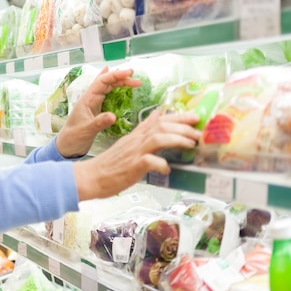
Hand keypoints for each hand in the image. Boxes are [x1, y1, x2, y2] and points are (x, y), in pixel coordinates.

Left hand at [56, 66, 140, 157]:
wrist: (67, 146)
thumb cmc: (73, 137)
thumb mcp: (87, 131)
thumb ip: (99, 123)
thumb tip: (113, 116)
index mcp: (87, 99)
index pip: (102, 81)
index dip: (116, 75)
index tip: (130, 73)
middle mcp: (90, 98)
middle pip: (107, 82)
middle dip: (122, 79)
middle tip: (138, 81)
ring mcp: (93, 103)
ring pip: (108, 87)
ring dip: (120, 83)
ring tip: (135, 82)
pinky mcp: (97, 109)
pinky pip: (107, 95)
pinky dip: (114, 89)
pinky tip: (117, 83)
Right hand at [72, 110, 200, 199]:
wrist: (90, 177)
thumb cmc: (110, 164)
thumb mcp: (128, 143)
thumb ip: (143, 129)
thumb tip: (157, 114)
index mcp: (135, 136)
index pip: (158, 120)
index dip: (178, 118)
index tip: (195, 117)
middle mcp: (135, 141)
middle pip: (161, 126)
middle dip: (183, 127)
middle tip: (199, 132)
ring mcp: (133, 153)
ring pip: (157, 138)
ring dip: (177, 139)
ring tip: (191, 144)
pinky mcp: (132, 167)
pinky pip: (149, 162)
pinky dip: (162, 164)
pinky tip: (168, 169)